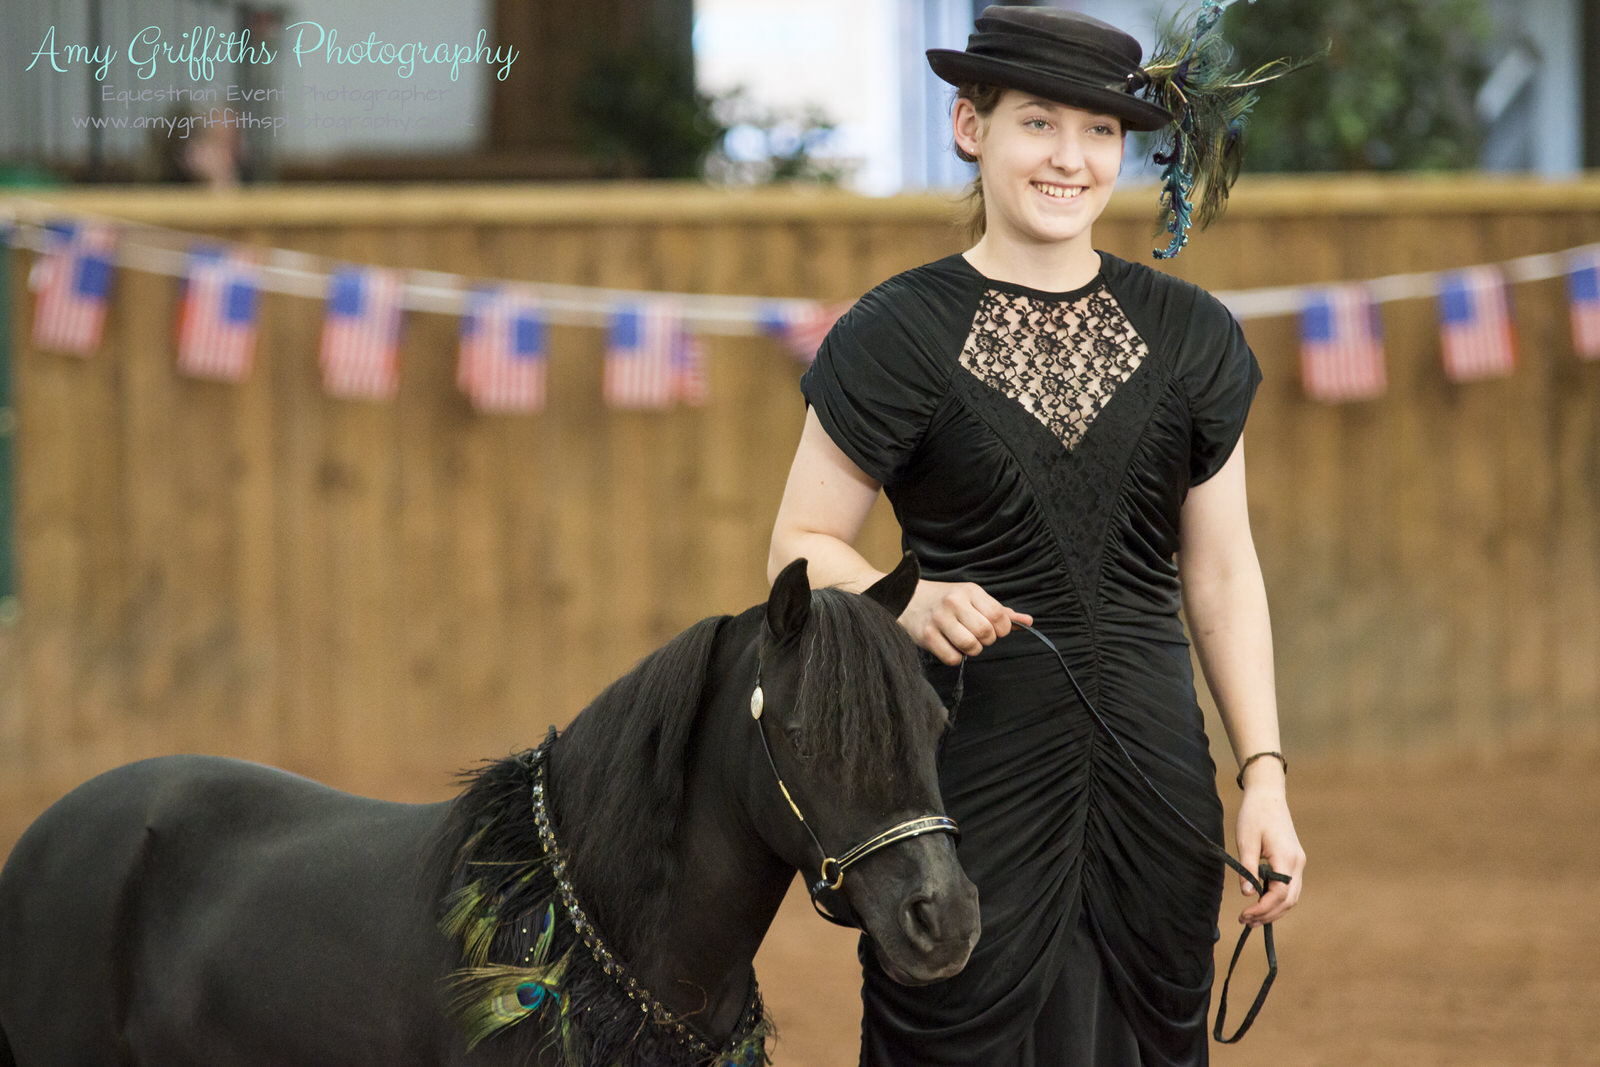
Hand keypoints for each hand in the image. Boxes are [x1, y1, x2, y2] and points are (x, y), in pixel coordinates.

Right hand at [900, 580, 1032, 665]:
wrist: (906, 598)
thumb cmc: (945, 600)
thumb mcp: (973, 599)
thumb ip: (1001, 612)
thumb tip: (1028, 622)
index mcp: (970, 591)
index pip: (1000, 616)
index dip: (1003, 629)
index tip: (995, 630)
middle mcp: (955, 602)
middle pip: (986, 633)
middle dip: (987, 640)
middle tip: (977, 636)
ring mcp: (939, 619)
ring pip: (971, 647)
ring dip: (972, 649)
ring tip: (964, 641)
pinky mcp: (926, 636)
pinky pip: (952, 658)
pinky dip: (955, 657)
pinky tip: (949, 646)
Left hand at [1234, 775, 1304, 926]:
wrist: (1268, 795)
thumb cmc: (1254, 814)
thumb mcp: (1245, 840)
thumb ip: (1247, 868)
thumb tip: (1247, 894)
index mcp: (1286, 857)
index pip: (1279, 894)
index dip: (1262, 909)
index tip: (1244, 914)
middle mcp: (1298, 863)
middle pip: (1289, 900)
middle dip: (1268, 915)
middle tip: (1245, 921)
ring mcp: (1299, 862)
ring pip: (1292, 896)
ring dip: (1274, 910)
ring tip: (1252, 918)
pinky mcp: (1295, 860)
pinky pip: (1290, 887)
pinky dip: (1278, 899)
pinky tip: (1261, 903)